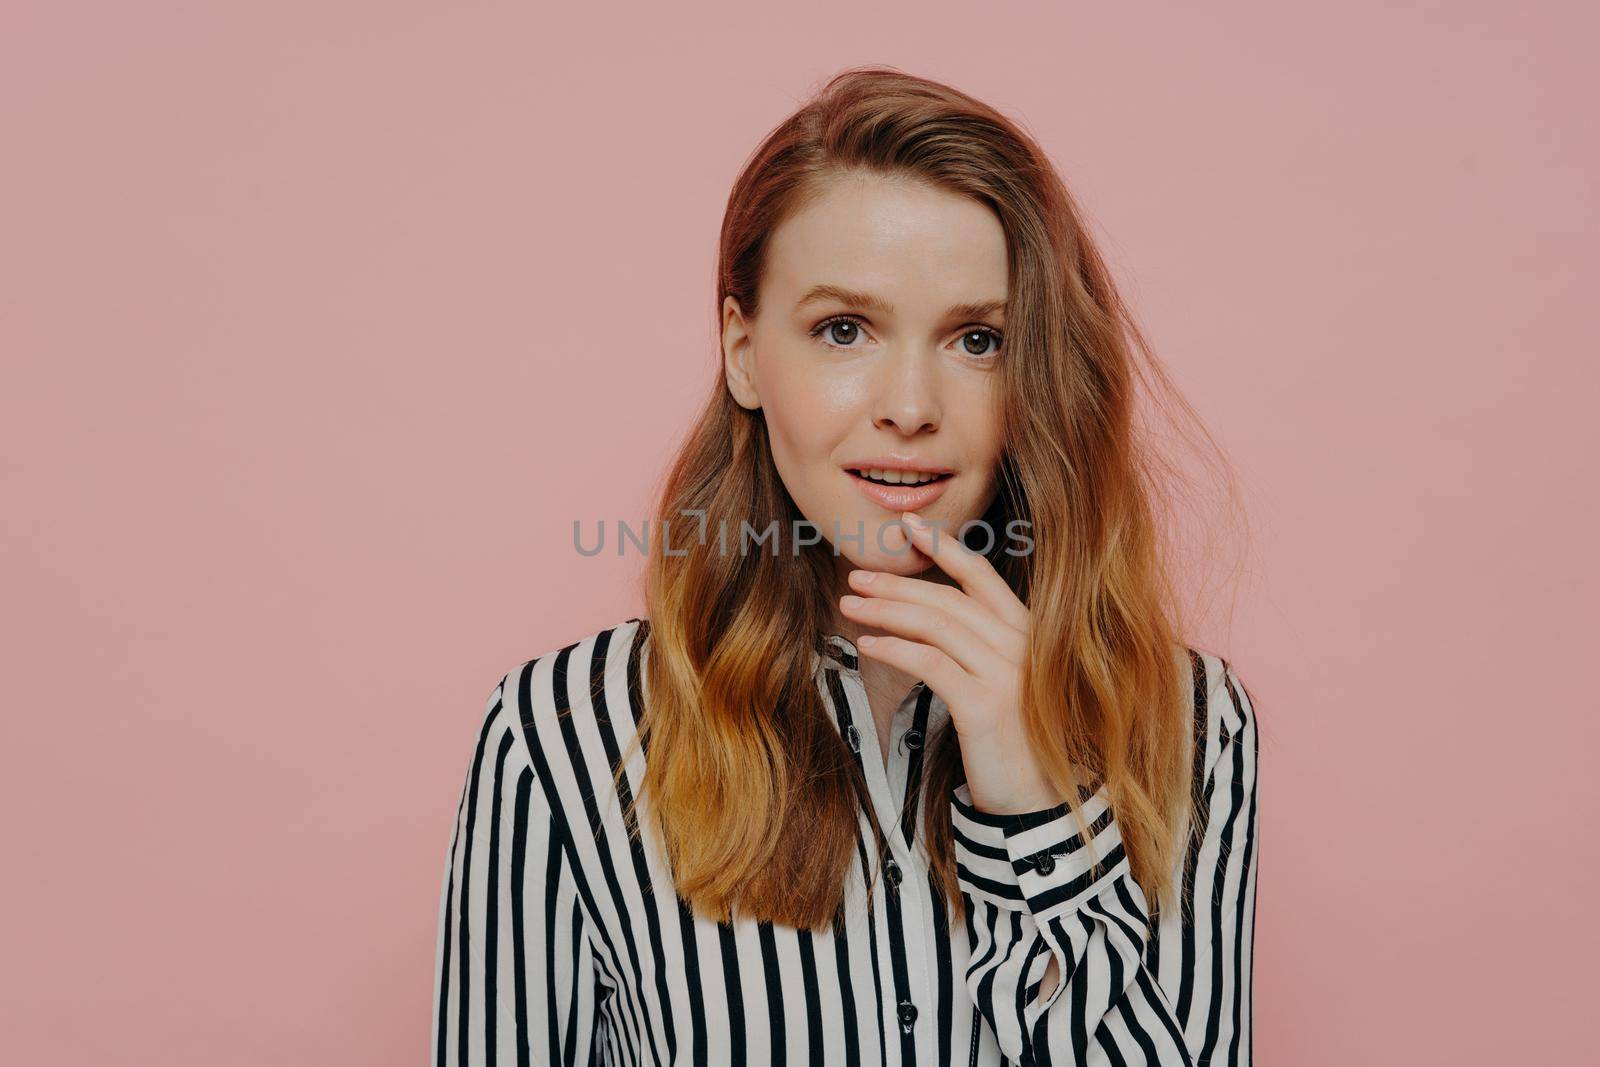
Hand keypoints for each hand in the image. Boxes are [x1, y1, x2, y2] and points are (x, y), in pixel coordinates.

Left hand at [839, 510, 1072, 815]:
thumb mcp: (1002, 683)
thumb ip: (979, 647)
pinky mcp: (985, 705)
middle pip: (949, 599)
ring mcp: (1007, 673)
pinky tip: (867, 645)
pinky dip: (894, 649)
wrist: (1038, 802)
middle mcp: (1022, 646)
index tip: (907, 528)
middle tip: (857, 577)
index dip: (944, 547)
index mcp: (1028, 633)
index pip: (982, 577)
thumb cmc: (1014, 741)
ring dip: (887, 611)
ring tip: (851, 606)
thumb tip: (928, 615)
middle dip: (898, 584)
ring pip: (936, 625)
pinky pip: (930, 663)